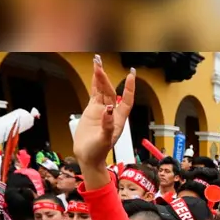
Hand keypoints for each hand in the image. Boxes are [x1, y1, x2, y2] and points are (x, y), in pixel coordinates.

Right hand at [73, 55, 135, 170]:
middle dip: (106, 78)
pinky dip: (94, 84)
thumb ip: (107, 125)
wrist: (87, 157)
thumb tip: (109, 110)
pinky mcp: (92, 110)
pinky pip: (94, 94)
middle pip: (111, 91)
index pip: (126, 100)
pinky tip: (94, 74)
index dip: (129, 88)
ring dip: (100, 78)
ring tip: (96, 63)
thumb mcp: (104, 140)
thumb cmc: (98, 152)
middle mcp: (112, 112)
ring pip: (102, 90)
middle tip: (99, 64)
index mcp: (119, 119)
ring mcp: (102, 110)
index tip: (131, 75)